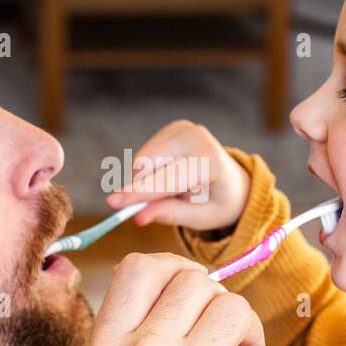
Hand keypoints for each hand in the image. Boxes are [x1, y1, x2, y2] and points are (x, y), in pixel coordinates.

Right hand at [105, 120, 249, 232]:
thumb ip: (171, 214)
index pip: (168, 178)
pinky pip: (145, 153)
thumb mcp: (201, 218)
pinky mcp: (174, 128)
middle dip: (137, 187)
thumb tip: (138, 216)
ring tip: (170, 193)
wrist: (231, 182)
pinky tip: (166, 177)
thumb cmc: (217, 203)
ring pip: (142, 158)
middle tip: (138, 209)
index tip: (113, 203)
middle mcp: (198, 137)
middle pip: (148, 163)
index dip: (140, 192)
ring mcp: (185, 128)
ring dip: (143, 180)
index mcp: (211, 161)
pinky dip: (148, 171)